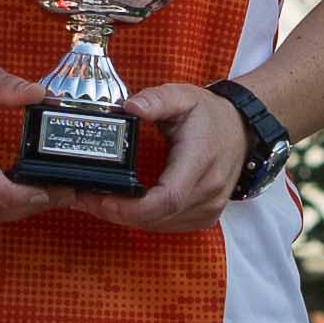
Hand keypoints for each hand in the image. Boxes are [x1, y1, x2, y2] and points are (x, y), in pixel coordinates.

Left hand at [91, 82, 250, 229]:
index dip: (131, 207)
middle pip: (155, 216)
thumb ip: (156, 100)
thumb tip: (130, 107)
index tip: (100, 198)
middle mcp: (207, 192)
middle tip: (81, 197)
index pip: (167, 198)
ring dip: (124, 218)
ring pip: (158, 225)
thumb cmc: (210, 115)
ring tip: (93, 200)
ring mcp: (208, 209)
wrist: (242, 130)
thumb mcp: (183, 96)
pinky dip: (141, 220)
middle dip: (114, 211)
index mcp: (200, 162)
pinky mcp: (204, 217)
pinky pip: (166, 226)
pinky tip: (120, 207)